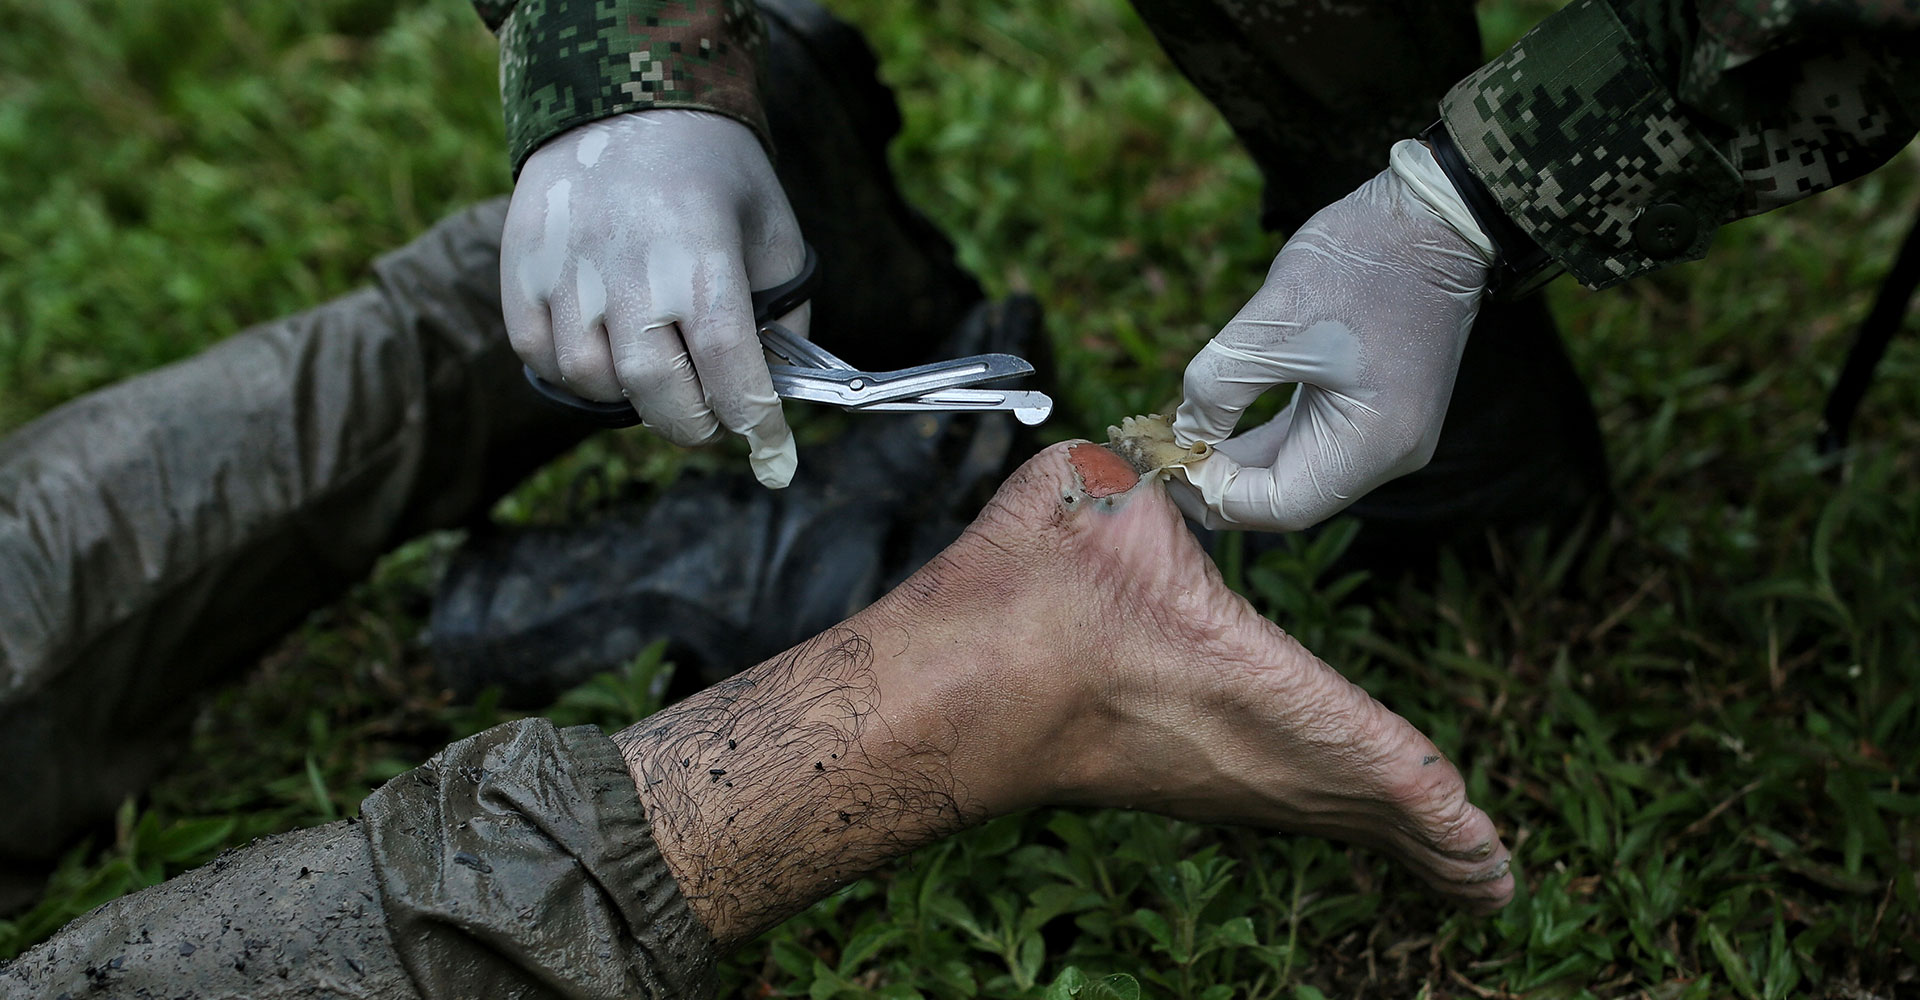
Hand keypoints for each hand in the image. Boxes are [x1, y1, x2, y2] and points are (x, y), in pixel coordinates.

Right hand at [502, 110, 807, 487]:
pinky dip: (579, 375)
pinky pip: (543, 358)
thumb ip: (786, 313)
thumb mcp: (774, 232)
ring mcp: (567, 271)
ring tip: (659, 370)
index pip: (729, 366)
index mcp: (700, 255)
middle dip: (693, 425)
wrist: (622, 102)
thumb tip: (776, 389)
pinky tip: (608, 350)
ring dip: (634, 397)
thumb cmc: (713, 173)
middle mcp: (628, 268)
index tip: (774, 457)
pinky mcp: (522, 273)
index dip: (756, 423)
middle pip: (657, 390)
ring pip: (594, 382)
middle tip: (712, 421)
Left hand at [1170, 142, 1493, 530]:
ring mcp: (1387, 435)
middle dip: (1220, 483)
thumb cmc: (1361, 261)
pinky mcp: (1376, 411)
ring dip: (1238, 463)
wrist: (1432, 217)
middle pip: (1289, 498)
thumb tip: (1185, 430)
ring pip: (1297, 472)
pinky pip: (1311, 442)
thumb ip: (1220, 384)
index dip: (1214, 493)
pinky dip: (1264, 439)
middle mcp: (1389, 453)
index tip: (1165, 460)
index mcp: (1373, 441)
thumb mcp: (1274, 320)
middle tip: (1159, 457)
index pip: (1281, 505)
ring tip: (1179, 443)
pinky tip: (1218, 426)